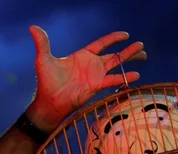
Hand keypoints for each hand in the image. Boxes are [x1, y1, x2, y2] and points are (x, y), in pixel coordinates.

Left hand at [27, 25, 146, 130]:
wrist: (50, 101)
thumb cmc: (46, 82)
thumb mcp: (43, 59)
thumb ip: (42, 43)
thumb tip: (33, 28)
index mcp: (82, 56)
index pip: (101, 44)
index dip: (113, 39)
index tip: (125, 34)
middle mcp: (92, 65)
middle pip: (115, 55)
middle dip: (128, 51)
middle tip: (141, 46)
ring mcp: (96, 76)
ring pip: (117, 66)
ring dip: (130, 60)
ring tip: (144, 55)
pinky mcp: (97, 86)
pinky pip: (113, 80)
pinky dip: (125, 78)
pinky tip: (136, 75)